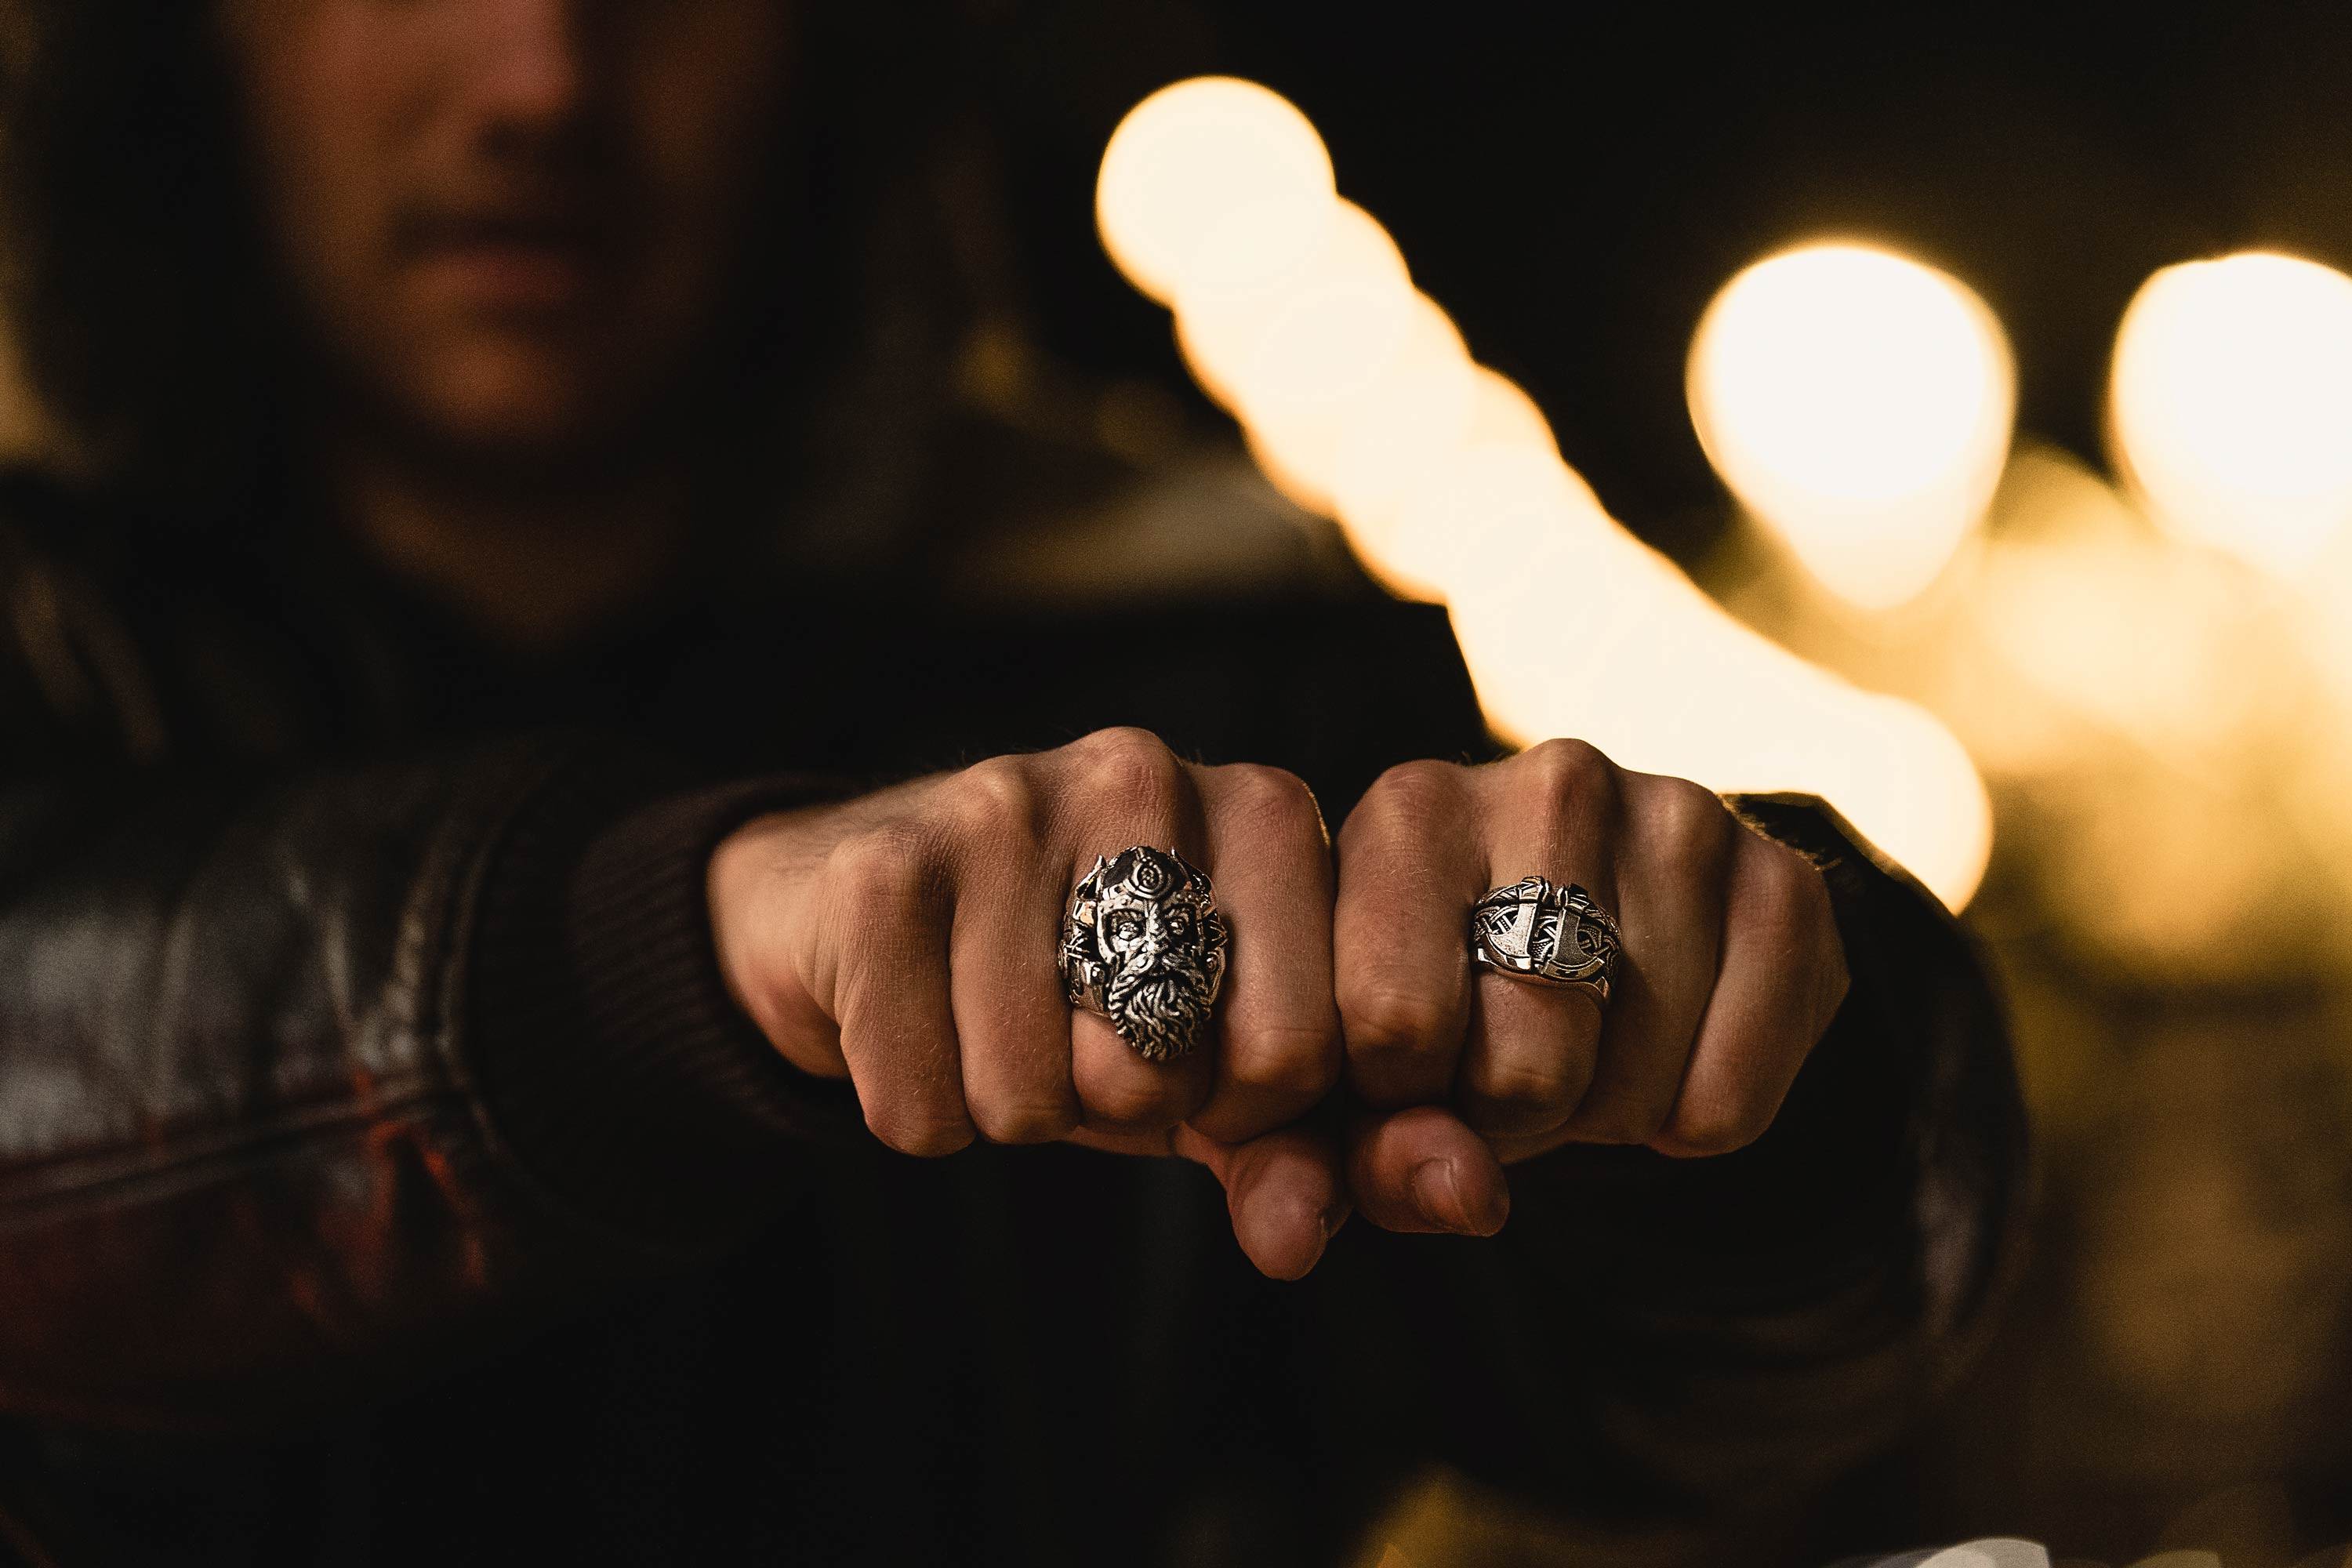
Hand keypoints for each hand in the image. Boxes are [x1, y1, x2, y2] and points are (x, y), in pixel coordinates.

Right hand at [707, 727, 1350, 1275]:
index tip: (1186, 1058)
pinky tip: (917, 1016)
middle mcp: (1144, 777)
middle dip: (1108, 1103)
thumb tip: (1293, 1240)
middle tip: (1070, 1031)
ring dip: (1003, 1106)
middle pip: (1156, 1078)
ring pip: (1028, 1099)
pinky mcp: (882, 871)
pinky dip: (916, 1106)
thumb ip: (1284, 1149)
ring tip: (989, 1015)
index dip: (1231, 1111)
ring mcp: (1004, 808)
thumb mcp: (1208, 1061)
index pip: (1295, 1055)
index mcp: (1264, 814)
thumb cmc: (1076, 991)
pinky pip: (922, 1104)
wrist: (865, 909)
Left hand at [1330, 740, 1850, 1233]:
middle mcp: (1549, 781)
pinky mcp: (1786, 883)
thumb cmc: (1440, 1008)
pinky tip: (1664, 1057)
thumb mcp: (1343, 1080)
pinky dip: (1689, 1125)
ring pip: (1631, 1089)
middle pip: (1526, 1061)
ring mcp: (1680, 819)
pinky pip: (1728, 1102)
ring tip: (1582, 1055)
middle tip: (1507, 1080)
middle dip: (1507, 1117)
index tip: (1404, 1081)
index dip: (1397, 1102)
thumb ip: (1311, 1159)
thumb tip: (1349, 1223)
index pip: (1393, 1020)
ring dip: (1598, 1119)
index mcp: (1411, 808)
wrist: (1611, 934)